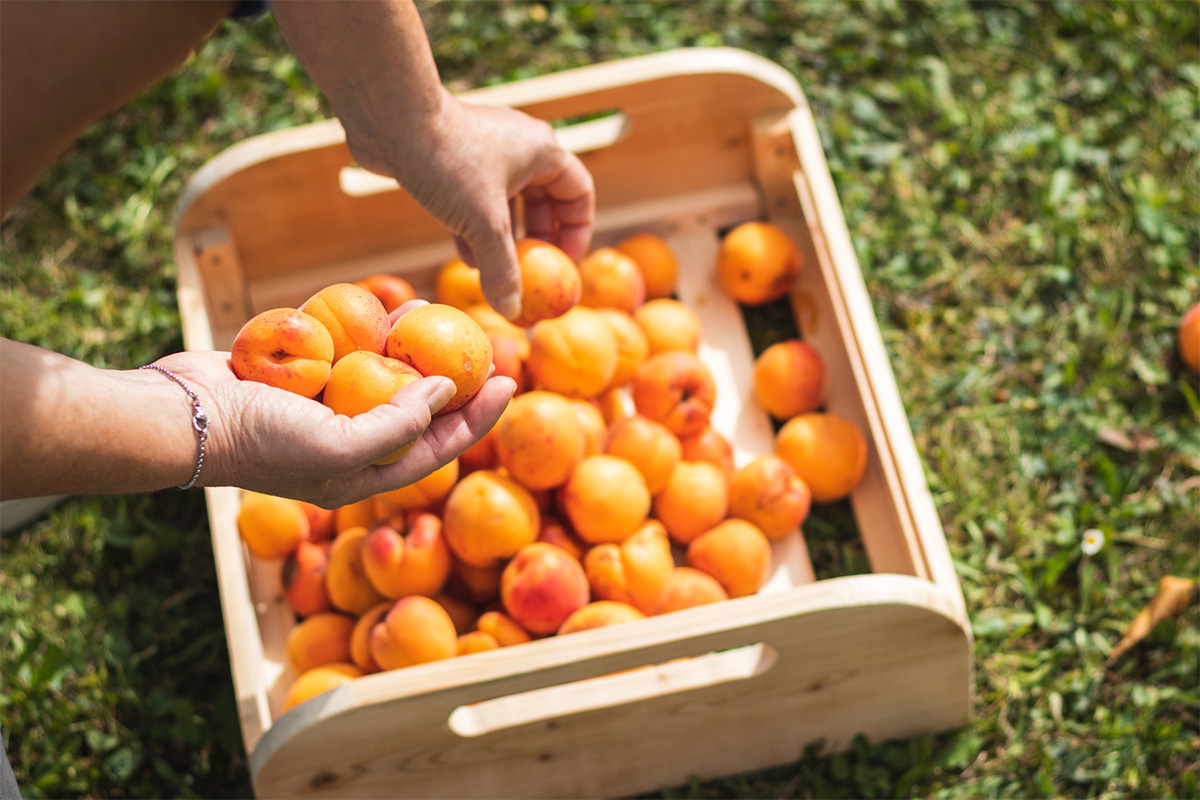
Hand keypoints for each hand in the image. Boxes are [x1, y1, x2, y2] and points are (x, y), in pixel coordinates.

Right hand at [156, 347, 514, 508]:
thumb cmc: (259, 440)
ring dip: (410, 348)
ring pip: (382, 376)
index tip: (508, 382)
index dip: (477, 419)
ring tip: (436, 315)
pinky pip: (346, 353)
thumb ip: (399, 425)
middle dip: (451, 381)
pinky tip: (387, 306)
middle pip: (417, 412)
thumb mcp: (338, 447)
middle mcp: (347, 444)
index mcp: (362, 474)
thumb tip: (443, 390)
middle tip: (483, 346)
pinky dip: (367, 332)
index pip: (438, 449)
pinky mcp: (299, 377)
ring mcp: (323, 409)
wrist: (181, 415)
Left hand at [347, 92, 594, 318]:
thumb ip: (502, 269)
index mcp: (543, 151)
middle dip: (538, 242)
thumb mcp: (483, 223)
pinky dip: (477, 230)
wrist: (391, 119)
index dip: (576, 234)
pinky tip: (468, 260)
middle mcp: (520, 148)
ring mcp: (486, 153)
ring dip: (505, 241)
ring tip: (498, 274)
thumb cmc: (448, 163)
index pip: (579, 194)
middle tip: (532, 277)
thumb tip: (513, 311)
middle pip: (545, 202)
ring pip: (508, 204)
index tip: (564, 268)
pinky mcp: (455, 161)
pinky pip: (477, 202)